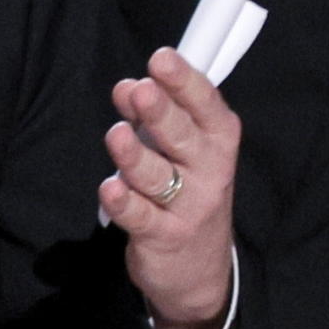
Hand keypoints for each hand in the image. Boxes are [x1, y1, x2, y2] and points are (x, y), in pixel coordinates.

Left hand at [100, 48, 242, 328]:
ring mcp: (189, 207)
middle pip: (182, 138)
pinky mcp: (163, 238)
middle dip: (160, 113)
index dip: (184, 81)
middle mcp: (210, 171)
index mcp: (218, 140)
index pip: (205, 106)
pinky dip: (124, 203)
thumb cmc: (189, 191)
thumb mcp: (186, 151)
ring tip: (117, 135)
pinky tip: (110, 188)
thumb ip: (157, 117)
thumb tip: (128, 86)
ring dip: (135, 155)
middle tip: (139, 90)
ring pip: (158, 177)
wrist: (200, 271)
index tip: (161, 58)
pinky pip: (141, 218)